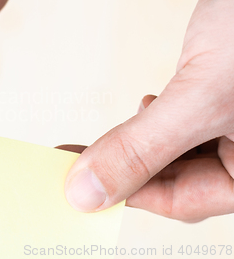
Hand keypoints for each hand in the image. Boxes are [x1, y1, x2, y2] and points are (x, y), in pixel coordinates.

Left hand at [59, 0, 233, 221]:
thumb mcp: (202, 96)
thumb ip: (143, 148)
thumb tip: (87, 194)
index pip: (182, 202)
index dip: (124, 193)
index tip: (75, 186)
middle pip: (177, 178)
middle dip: (124, 166)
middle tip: (73, 163)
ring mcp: (233, 120)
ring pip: (174, 149)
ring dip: (134, 143)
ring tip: (100, 139)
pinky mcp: (219, 90)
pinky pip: (179, 120)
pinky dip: (153, 119)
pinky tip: (142, 109)